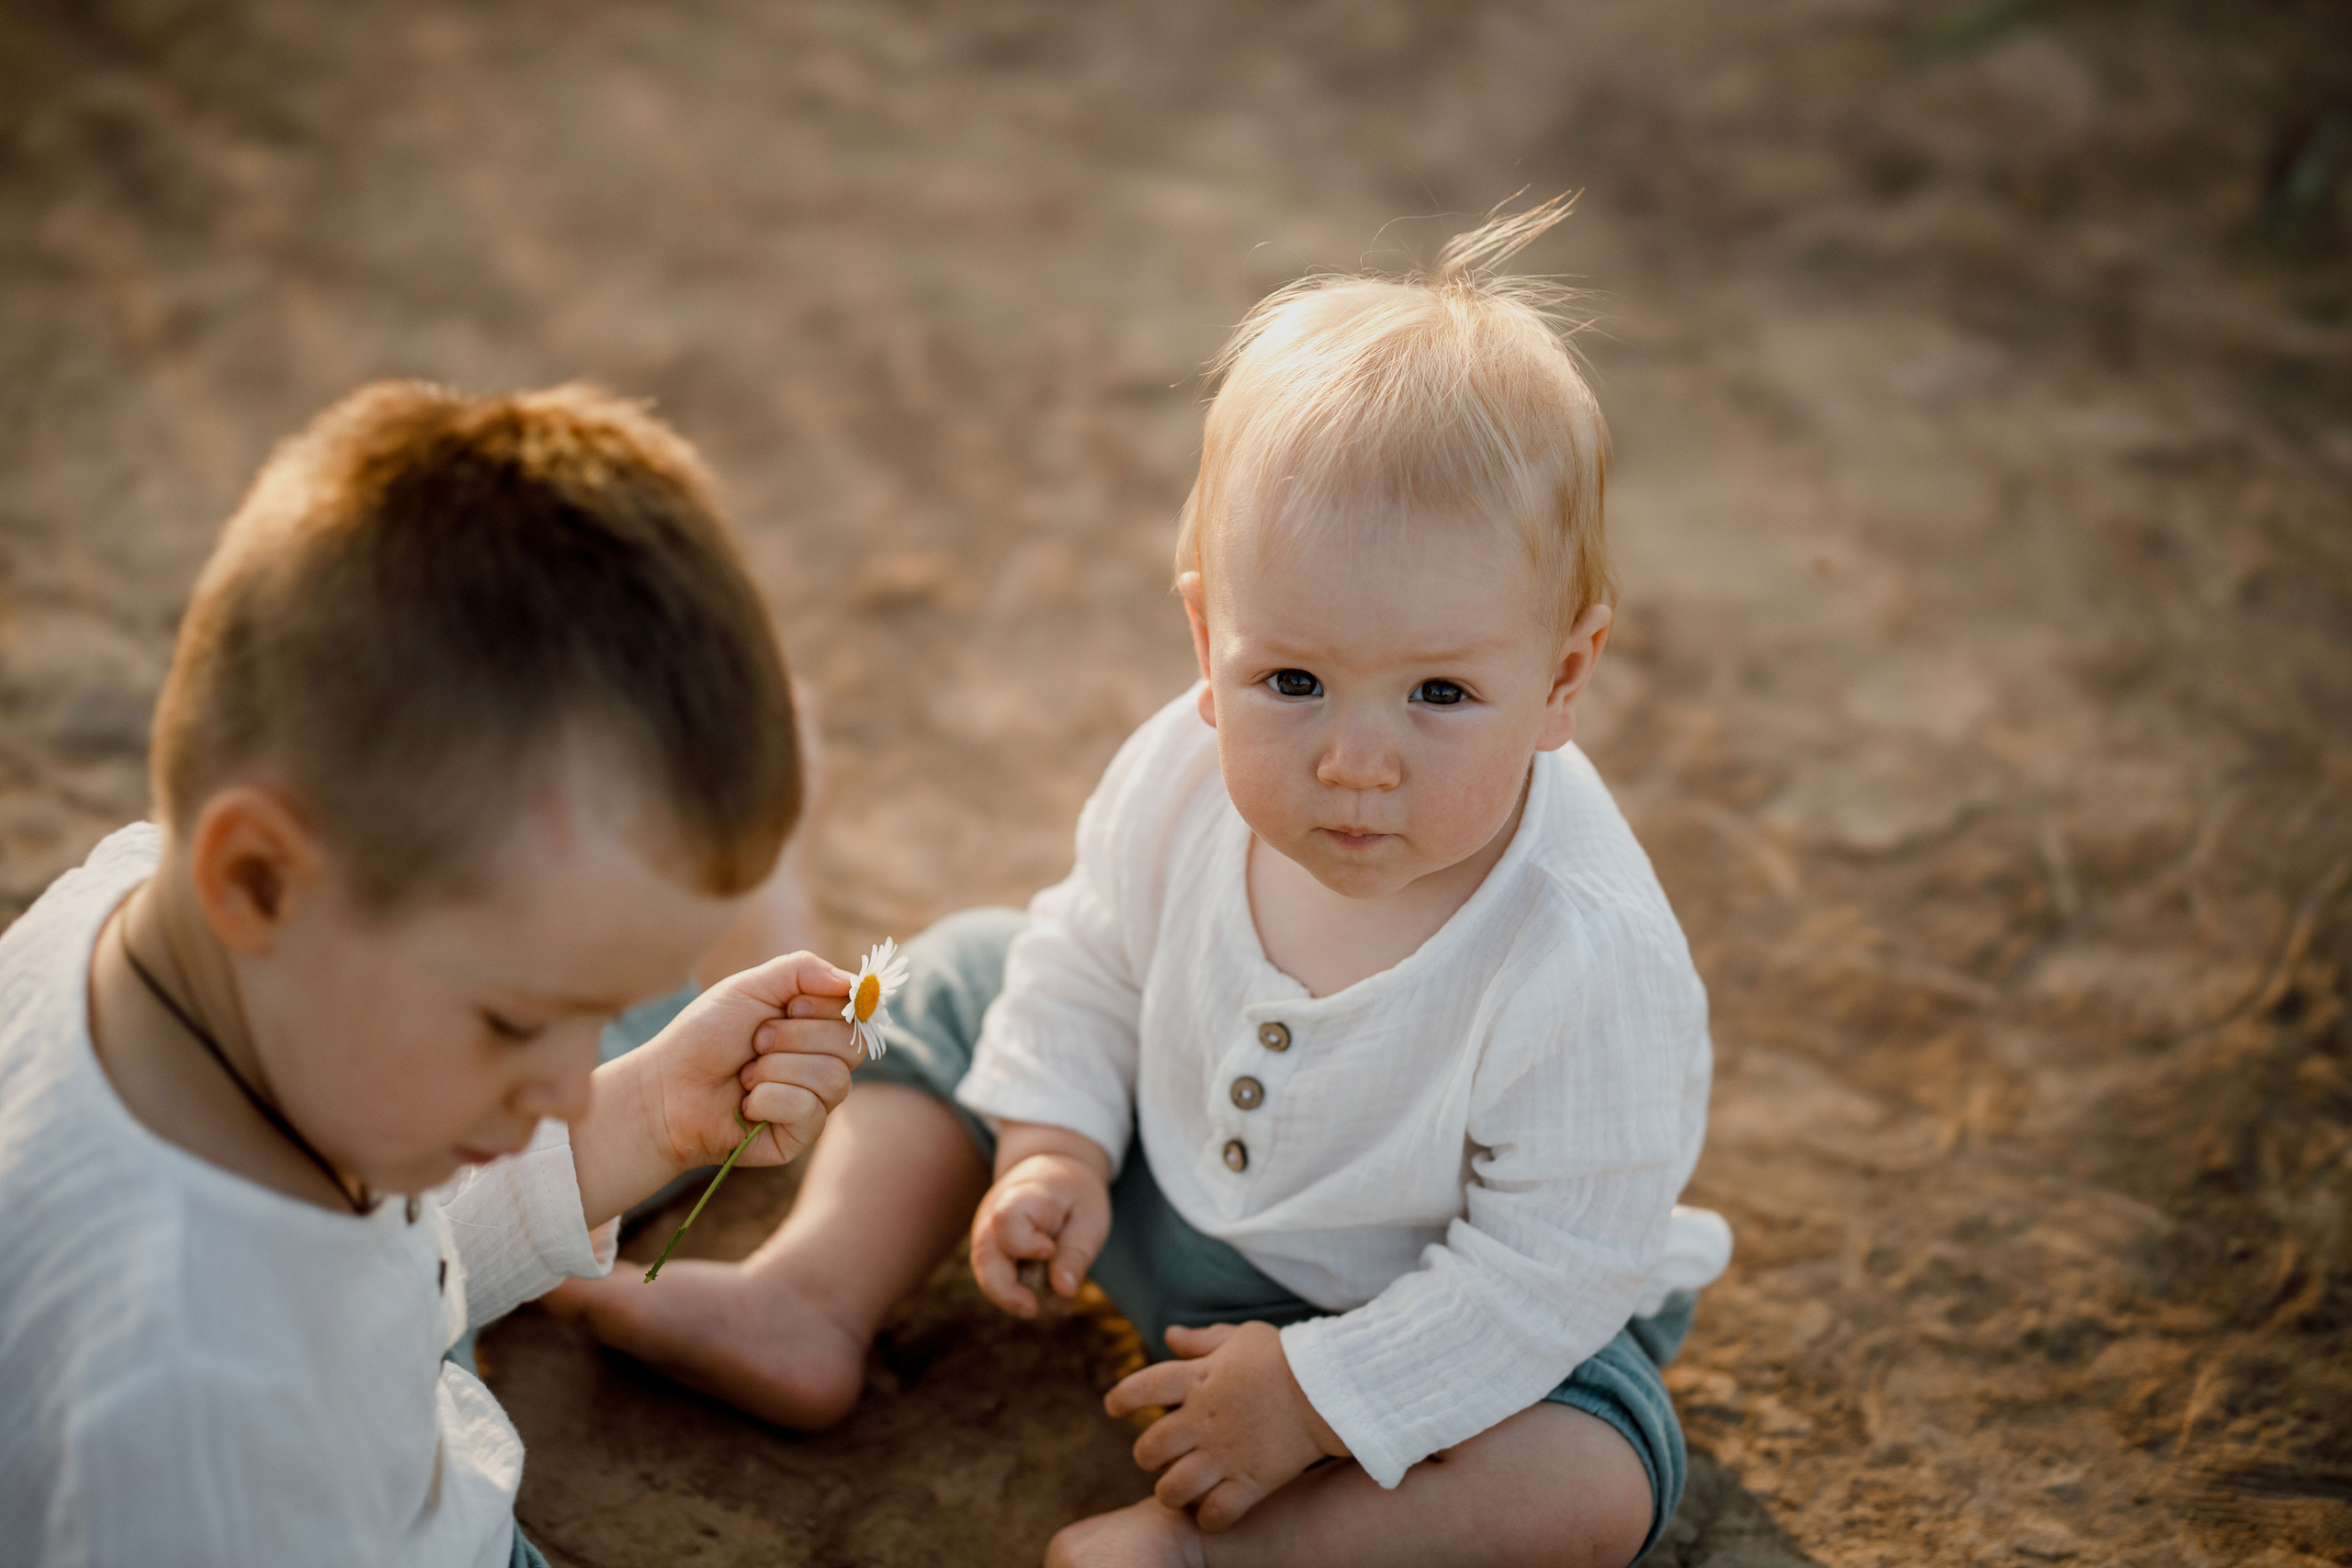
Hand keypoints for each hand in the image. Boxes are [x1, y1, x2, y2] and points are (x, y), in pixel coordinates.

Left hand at [574, 951, 857, 1226]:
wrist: (664, 1088)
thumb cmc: (704, 1036)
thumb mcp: (749, 987)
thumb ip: (803, 970)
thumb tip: (856, 982)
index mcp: (816, 1026)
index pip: (857, 1013)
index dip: (823, 1007)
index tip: (787, 1006)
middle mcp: (823, 1063)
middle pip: (852, 1046)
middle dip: (794, 1038)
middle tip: (755, 1041)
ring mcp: (815, 1102)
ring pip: (833, 1079)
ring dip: (777, 1069)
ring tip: (746, 1074)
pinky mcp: (799, 1135)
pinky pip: (808, 1110)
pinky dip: (769, 1099)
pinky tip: (746, 1103)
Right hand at [969, 1124, 1112, 1316]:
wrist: (1053, 1174)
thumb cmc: (1074, 1196)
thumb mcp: (1089, 1219)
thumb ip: (1076, 1253)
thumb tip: (1064, 1291)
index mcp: (1021, 1198)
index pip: (1006, 1222)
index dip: (1024, 1244)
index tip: (1048, 1249)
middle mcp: (992, 1219)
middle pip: (985, 1260)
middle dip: (1008, 1293)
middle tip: (1034, 1309)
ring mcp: (987, 1238)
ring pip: (989, 1279)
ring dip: (1020, 1297)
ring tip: (1057, 1303)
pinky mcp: (990, 1256)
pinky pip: (1001, 1284)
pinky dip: (1025, 1296)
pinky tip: (1053, 1298)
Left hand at [1105, 1321, 1348, 1531]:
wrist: (1329, 1388)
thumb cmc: (1286, 1357)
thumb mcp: (1241, 1337)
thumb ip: (1201, 1340)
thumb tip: (1168, 1335)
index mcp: (1198, 1379)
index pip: (1140, 1388)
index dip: (1120, 1399)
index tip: (1113, 1407)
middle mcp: (1204, 1419)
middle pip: (1149, 1447)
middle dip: (1144, 1455)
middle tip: (1154, 1455)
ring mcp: (1226, 1454)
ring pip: (1173, 1487)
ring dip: (1168, 1491)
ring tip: (1175, 1487)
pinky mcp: (1251, 1481)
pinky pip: (1217, 1513)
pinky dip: (1207, 1518)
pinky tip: (1208, 1511)